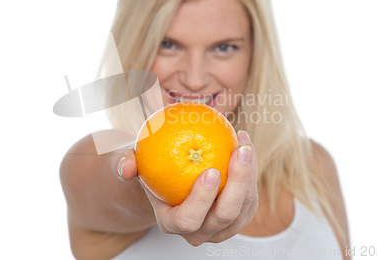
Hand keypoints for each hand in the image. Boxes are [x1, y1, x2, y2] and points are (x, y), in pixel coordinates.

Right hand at [116, 130, 257, 245]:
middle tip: (239, 151)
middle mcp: (199, 233)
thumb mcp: (134, 165)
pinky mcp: (238, 219)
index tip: (212, 170)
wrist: (170, 182)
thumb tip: (125, 166)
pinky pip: (250, 199)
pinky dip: (251, 173)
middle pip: (224, 215)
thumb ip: (125, 163)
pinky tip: (244, 145)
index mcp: (172, 224)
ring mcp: (221, 229)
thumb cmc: (151, 172)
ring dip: (249, 174)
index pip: (189, 219)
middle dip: (238, 183)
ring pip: (243, 208)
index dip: (202, 199)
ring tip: (243, 143)